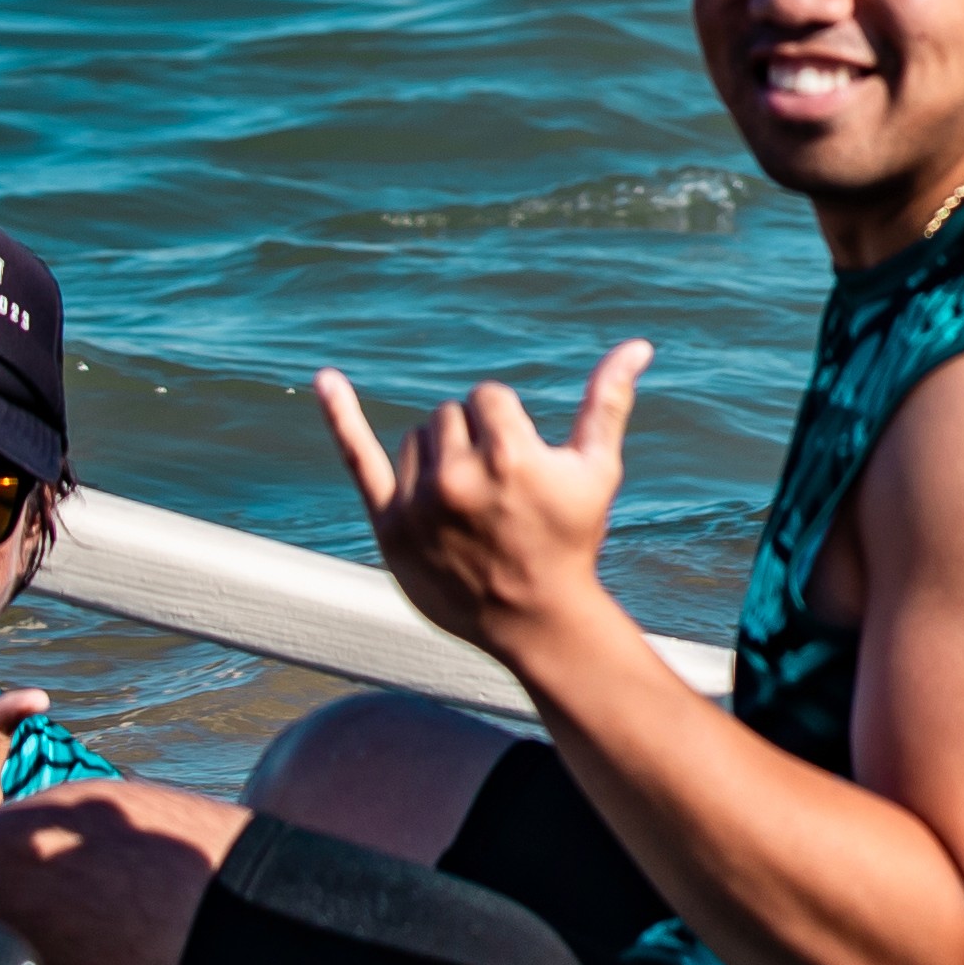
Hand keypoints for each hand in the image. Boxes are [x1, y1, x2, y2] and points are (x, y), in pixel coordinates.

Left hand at [316, 342, 644, 661]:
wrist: (533, 620)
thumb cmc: (571, 539)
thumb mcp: (597, 470)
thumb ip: (607, 402)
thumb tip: (639, 344)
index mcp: (510, 457)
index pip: (486, 398)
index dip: (507, 425)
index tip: (520, 468)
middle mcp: (459, 477)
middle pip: (449, 414)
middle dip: (473, 439)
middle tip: (495, 491)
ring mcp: (418, 503)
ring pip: (415, 438)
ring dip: (438, 454)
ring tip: (466, 502)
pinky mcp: (389, 526)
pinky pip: (358, 459)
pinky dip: (340, 416)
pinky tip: (324, 379)